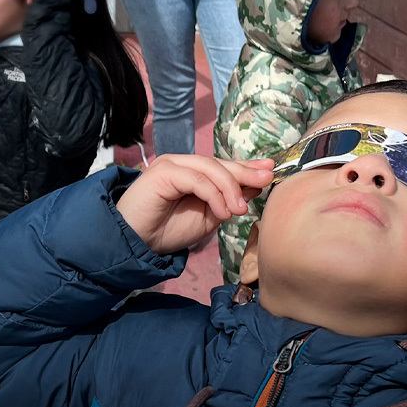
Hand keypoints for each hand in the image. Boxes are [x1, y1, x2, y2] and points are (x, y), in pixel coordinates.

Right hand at [115, 155, 274, 254]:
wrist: (137, 243)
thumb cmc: (167, 231)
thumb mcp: (207, 217)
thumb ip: (226, 201)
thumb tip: (255, 186)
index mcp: (191, 173)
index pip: (223, 166)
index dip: (246, 168)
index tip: (270, 172)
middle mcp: (181, 164)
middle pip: (220, 163)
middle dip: (245, 172)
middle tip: (267, 178)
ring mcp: (172, 165)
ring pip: (211, 169)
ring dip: (231, 189)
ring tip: (240, 210)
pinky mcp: (163, 171)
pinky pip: (197, 179)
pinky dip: (214, 195)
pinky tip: (223, 212)